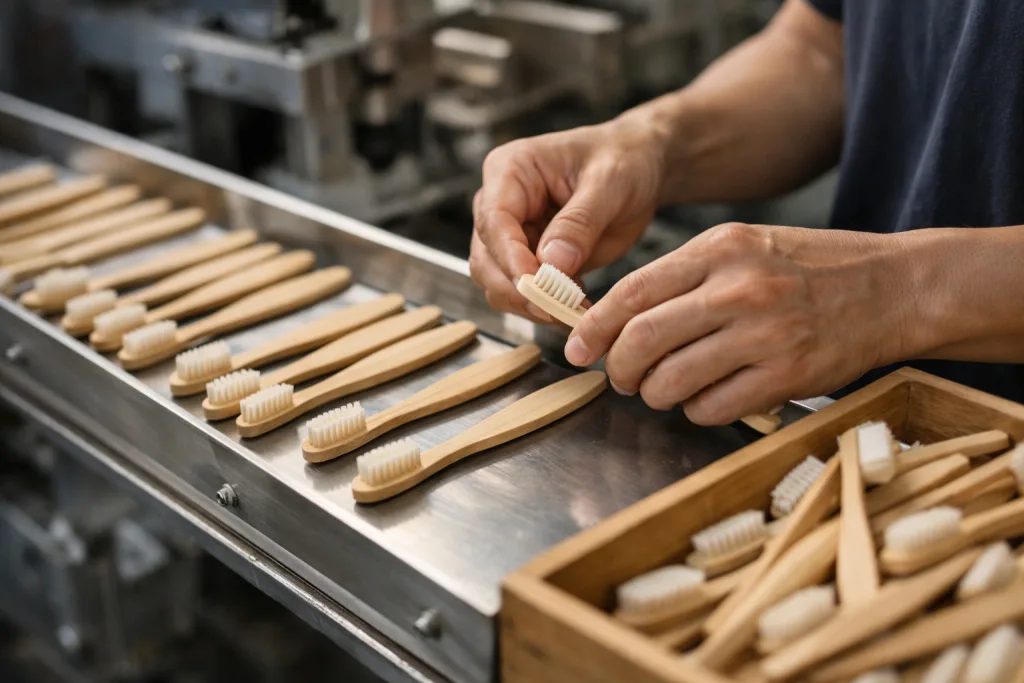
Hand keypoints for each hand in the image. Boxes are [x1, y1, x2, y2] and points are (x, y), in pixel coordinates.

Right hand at [470, 117, 665, 320]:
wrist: (640, 168)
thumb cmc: (624, 160)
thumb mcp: (610, 183)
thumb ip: (580, 222)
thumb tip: (553, 263)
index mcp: (510, 170)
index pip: (494, 221)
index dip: (510, 258)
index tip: (536, 285)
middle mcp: (500, 203)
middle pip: (486, 259)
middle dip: (517, 289)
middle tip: (556, 308)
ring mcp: (512, 235)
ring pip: (498, 282)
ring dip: (529, 303)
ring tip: (571, 307)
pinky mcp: (529, 260)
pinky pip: (523, 293)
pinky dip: (544, 306)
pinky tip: (574, 304)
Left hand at [563, 222, 913, 423]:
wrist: (892, 287)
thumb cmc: (807, 269)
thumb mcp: (743, 247)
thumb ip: (683, 277)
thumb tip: (618, 316)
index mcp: (720, 250)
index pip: (633, 292)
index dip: (594, 326)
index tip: (577, 348)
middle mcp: (739, 289)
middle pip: (643, 340)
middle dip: (619, 368)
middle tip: (620, 377)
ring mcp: (765, 335)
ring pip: (672, 380)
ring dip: (655, 394)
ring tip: (662, 389)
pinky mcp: (787, 377)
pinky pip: (713, 408)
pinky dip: (697, 410)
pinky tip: (706, 398)